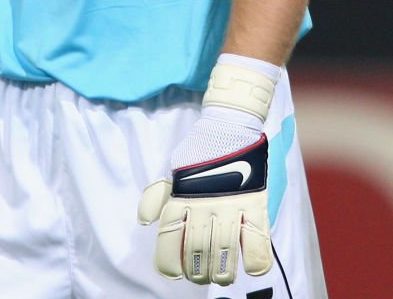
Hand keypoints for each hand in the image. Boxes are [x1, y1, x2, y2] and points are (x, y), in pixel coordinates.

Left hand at [138, 59, 278, 285]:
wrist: (230, 126)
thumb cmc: (199, 153)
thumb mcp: (174, 171)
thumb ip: (157, 196)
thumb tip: (144, 220)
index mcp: (181, 195)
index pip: (169, 237)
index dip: (169, 262)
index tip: (174, 273)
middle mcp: (204, 202)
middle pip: (196, 250)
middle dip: (196, 271)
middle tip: (199, 273)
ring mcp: (231, 204)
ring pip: (224, 252)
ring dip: (221, 271)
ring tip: (221, 275)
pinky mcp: (256, 204)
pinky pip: (257, 242)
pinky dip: (254, 261)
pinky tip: (250, 266)